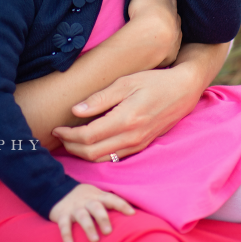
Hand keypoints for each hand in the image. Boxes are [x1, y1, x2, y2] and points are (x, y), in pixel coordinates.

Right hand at [48, 183, 133, 241]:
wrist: (58, 191)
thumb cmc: (86, 199)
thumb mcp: (98, 197)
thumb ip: (111, 205)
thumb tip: (134, 217)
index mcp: (98, 196)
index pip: (112, 199)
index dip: (122, 205)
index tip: (132, 214)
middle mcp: (86, 201)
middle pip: (96, 207)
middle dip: (103, 218)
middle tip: (109, 232)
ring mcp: (74, 208)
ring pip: (82, 216)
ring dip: (88, 228)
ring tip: (95, 241)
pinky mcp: (62, 215)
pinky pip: (64, 225)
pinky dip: (66, 235)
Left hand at [52, 64, 200, 161]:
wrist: (183, 91)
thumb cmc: (154, 81)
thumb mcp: (126, 82)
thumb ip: (100, 98)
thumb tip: (76, 110)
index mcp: (126, 119)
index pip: (88, 136)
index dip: (68, 135)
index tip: (56, 128)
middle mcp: (132, 137)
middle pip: (91, 153)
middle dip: (71, 147)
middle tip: (59, 136)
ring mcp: (138, 144)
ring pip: (102, 160)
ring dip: (82, 154)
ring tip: (70, 141)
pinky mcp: (141, 146)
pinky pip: (114, 158)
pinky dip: (97, 155)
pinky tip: (89, 144)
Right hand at [127, 0, 181, 67]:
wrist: (151, 37)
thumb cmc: (146, 7)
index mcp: (171, 4)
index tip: (151, 2)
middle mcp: (177, 21)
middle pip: (170, 17)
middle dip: (163, 18)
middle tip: (150, 19)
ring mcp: (175, 39)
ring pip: (170, 35)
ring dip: (162, 35)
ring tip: (149, 37)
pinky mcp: (169, 54)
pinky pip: (165, 51)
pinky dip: (160, 51)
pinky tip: (152, 52)